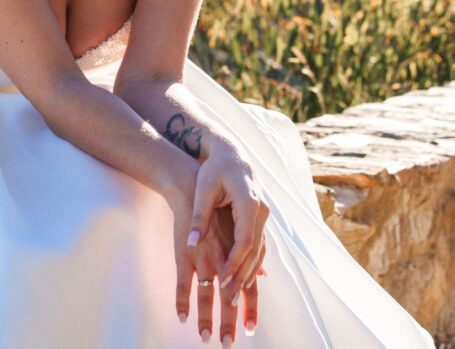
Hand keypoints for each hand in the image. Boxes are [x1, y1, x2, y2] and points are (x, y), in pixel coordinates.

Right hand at [178, 205, 264, 343]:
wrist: (191, 189)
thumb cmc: (217, 211)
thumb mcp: (237, 231)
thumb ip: (249, 257)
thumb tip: (263, 278)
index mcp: (237, 254)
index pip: (248, 287)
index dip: (250, 309)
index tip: (250, 329)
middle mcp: (223, 259)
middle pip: (228, 297)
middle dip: (229, 322)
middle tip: (228, 344)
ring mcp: (203, 258)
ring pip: (206, 295)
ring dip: (205, 318)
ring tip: (205, 337)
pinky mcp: (184, 255)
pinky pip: (182, 284)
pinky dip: (182, 302)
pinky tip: (182, 317)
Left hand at [189, 146, 269, 302]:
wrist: (231, 154)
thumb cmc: (214, 169)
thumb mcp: (203, 190)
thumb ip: (199, 217)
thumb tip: (191, 245)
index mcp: (249, 204)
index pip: (244, 241)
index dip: (234, 263)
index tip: (223, 281)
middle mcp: (261, 211)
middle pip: (254, 251)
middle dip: (242, 276)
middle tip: (229, 300)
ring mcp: (263, 215)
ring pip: (259, 251)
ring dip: (249, 274)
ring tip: (236, 297)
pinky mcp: (259, 219)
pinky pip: (258, 246)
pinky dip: (252, 264)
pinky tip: (245, 280)